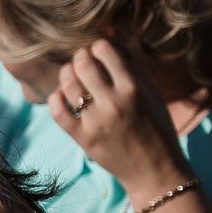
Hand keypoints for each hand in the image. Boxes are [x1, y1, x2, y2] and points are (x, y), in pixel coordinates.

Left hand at [50, 38, 190, 193]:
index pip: (105, 50)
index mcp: (134, 88)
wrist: (154, 169)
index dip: (98, 47)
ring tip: (73, 76)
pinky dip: (56, 97)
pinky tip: (63, 96)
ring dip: (67, 74)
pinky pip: (57, 109)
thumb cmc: (156, 127)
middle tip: (82, 62)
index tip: (98, 52)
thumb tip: (109, 43)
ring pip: (67, 83)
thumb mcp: (152, 94)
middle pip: (82, 63)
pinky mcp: (82, 137)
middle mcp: (114, 102)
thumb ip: (132, 69)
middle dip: (80, 57)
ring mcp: (95, 121)